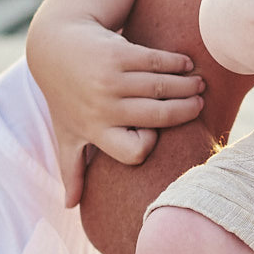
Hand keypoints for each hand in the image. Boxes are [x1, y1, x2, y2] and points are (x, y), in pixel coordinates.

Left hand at [25, 14, 204, 206]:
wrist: (53, 46)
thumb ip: (72, 170)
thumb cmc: (65, 96)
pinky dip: (177, 63)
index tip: (155, 131)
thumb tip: (69, 207)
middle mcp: (102, 107)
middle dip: (185, 109)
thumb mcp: (66, 133)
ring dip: (187, 85)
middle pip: (157, 115)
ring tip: (199, 85)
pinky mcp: (115, 54)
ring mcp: (109, 80)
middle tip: (199, 104)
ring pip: (160, 86)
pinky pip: (155, 61)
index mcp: (95, 130)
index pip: (133, 151)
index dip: (149, 143)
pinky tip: (186, 63)